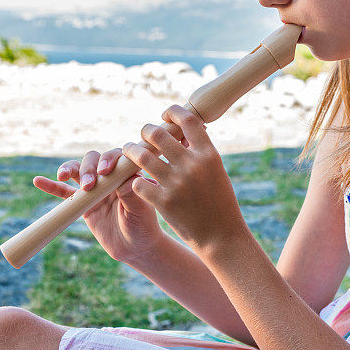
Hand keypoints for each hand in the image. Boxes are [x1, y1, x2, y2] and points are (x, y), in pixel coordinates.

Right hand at [32, 148, 165, 263]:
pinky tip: (38, 180)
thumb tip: (128, 179)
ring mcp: (95, 188)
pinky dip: (51, 186)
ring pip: (78, 170)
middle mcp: (110, 177)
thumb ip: (133, 196)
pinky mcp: (82, 202)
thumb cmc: (143, 227)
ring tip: (63, 175)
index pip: (116, 157)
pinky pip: (64, 191)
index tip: (104, 172)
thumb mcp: (141, 213)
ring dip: (70, 168)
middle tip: (88, 185)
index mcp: (126, 174)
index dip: (109, 159)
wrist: (133, 248)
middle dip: (88, 168)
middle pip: (94, 160)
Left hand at [122, 104, 247, 253]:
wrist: (221, 237)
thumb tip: (183, 131)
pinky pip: (138, 182)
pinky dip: (135, 180)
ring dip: (131, 150)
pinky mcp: (163, 201)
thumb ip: (199, 151)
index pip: (187, 120)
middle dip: (146, 130)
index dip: (172, 112)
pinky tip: (137, 182)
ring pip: (141, 155)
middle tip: (143, 135)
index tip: (165, 115)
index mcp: (208, 154)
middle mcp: (192, 165)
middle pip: (158, 134)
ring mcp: (176, 183)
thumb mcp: (215, 171)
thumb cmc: (219, 202)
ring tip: (129, 151)